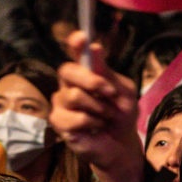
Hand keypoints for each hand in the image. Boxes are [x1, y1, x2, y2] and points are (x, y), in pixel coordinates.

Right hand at [50, 33, 144, 181]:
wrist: (120, 143)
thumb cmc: (121, 115)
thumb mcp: (123, 92)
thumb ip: (107, 73)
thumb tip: (95, 48)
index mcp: (85, 72)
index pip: (76, 53)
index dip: (75, 44)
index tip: (81, 37)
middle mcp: (68, 83)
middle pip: (67, 70)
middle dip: (92, 81)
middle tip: (110, 93)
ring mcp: (61, 102)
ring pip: (74, 96)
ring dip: (98, 108)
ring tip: (106, 116)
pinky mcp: (58, 121)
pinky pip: (74, 117)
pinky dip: (92, 122)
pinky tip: (95, 127)